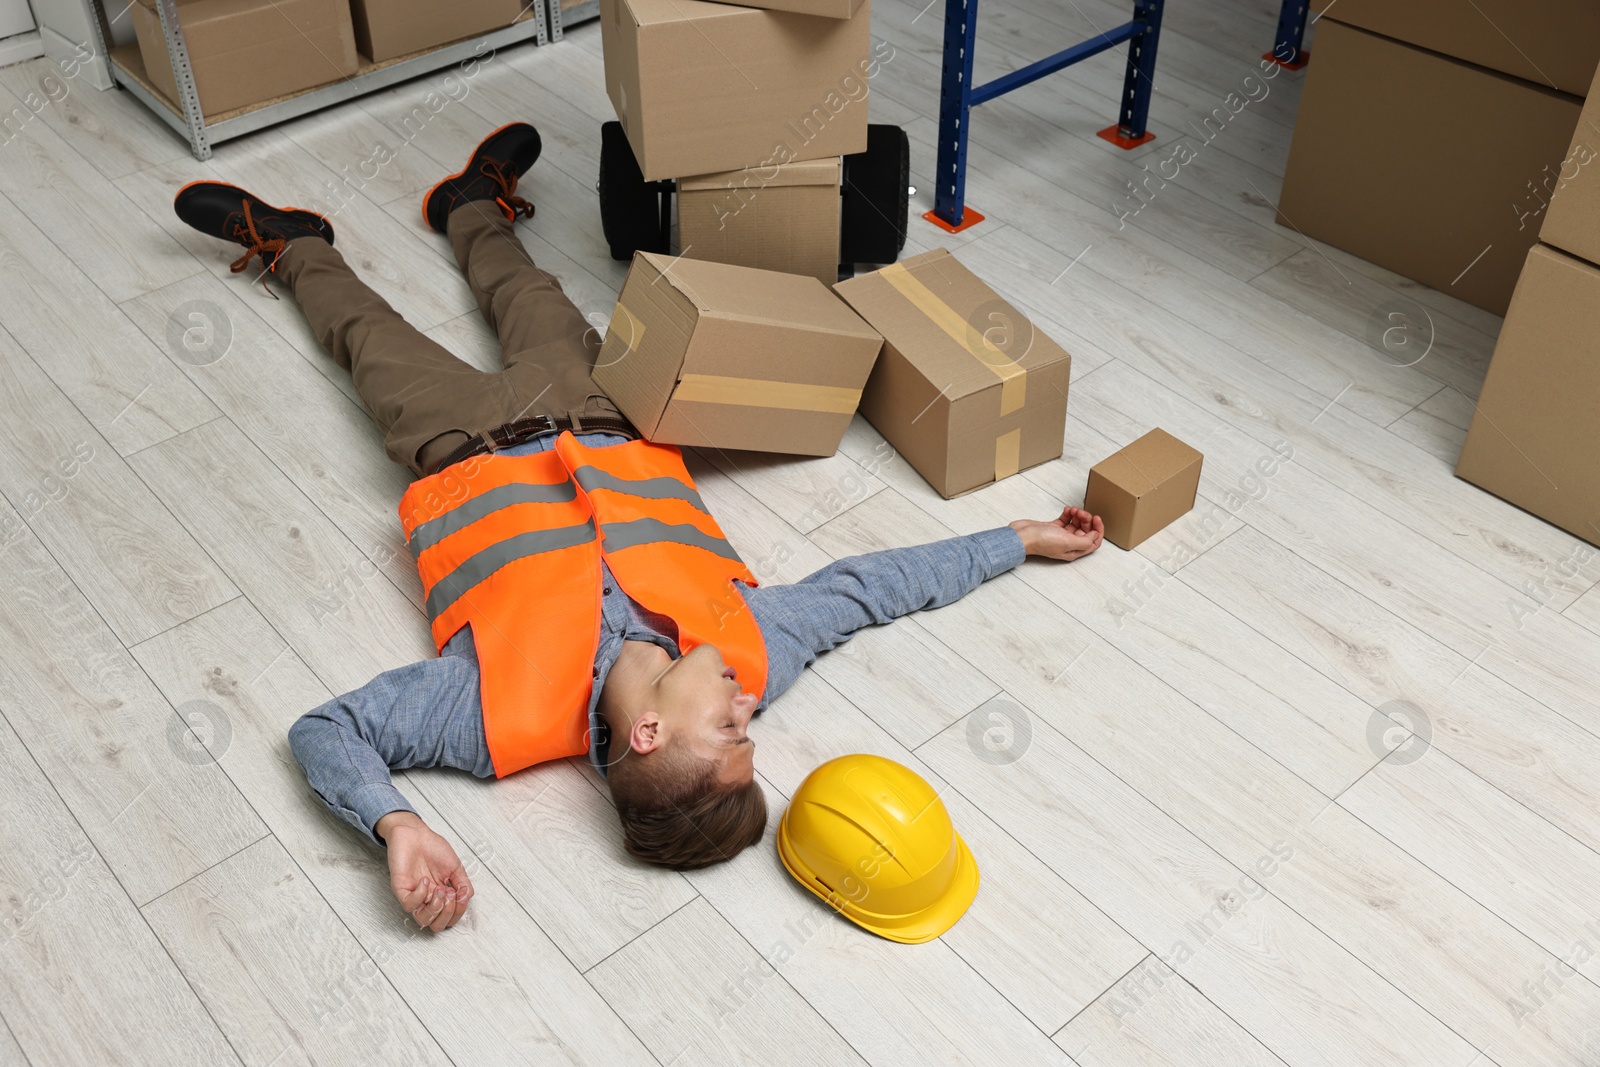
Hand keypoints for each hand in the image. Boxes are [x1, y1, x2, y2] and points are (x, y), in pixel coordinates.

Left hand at [376, 811, 473, 930]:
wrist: (414, 833)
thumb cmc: (432, 847)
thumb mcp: (455, 866)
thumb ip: (463, 884)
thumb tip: (466, 899)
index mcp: (440, 895)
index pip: (449, 918)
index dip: (458, 912)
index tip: (461, 895)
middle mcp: (427, 899)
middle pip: (436, 925)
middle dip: (448, 914)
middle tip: (450, 896)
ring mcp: (414, 895)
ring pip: (422, 920)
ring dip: (436, 908)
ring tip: (439, 890)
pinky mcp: (401, 889)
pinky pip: (409, 904)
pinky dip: (421, 895)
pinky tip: (425, 880)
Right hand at [1010, 506, 1104, 560]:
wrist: (1023, 535)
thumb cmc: (1041, 541)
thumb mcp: (1068, 542)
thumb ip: (1085, 541)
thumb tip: (1095, 535)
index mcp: (1074, 550)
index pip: (1093, 542)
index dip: (1098, 530)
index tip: (1096, 518)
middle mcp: (1069, 544)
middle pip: (1085, 531)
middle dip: (1086, 520)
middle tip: (1081, 512)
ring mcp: (1061, 535)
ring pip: (1076, 524)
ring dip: (1077, 515)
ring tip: (1073, 510)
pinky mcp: (1053, 527)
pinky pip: (1066, 519)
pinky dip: (1068, 513)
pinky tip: (1066, 510)